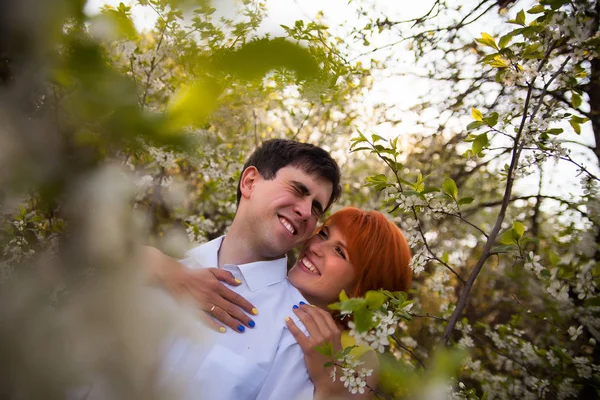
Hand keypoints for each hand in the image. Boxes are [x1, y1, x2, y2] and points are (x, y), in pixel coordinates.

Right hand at [142, 246, 257, 332]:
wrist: (176, 278)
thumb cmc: (195, 274)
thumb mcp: (212, 270)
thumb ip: (226, 275)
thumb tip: (239, 283)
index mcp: (217, 286)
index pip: (235, 297)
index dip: (246, 305)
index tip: (254, 312)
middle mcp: (213, 295)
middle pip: (231, 308)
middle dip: (243, 316)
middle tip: (252, 324)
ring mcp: (204, 304)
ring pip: (221, 315)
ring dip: (232, 322)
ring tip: (241, 328)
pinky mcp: (195, 310)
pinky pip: (206, 319)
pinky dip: (214, 325)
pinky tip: (223, 330)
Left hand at [285, 303, 345, 396]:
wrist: (330, 377)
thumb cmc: (333, 362)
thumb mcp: (337, 344)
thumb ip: (331, 333)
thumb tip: (321, 322)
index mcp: (335, 332)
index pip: (324, 315)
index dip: (315, 308)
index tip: (309, 305)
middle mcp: (327, 334)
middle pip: (315, 315)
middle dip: (306, 308)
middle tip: (299, 305)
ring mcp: (318, 340)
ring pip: (307, 321)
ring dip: (299, 313)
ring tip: (294, 310)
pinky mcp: (308, 348)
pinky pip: (298, 333)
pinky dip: (292, 325)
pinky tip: (287, 320)